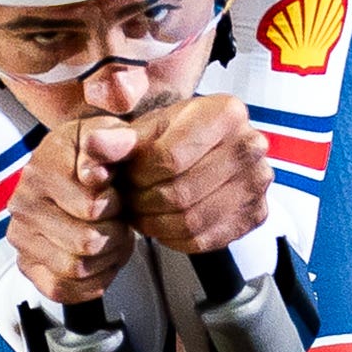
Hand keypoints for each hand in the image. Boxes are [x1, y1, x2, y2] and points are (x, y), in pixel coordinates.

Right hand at [7, 119, 138, 303]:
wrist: (82, 167)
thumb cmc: (98, 154)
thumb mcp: (112, 133)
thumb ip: (114, 140)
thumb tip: (97, 167)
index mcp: (41, 168)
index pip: (92, 207)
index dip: (117, 204)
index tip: (114, 192)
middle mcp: (23, 203)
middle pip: (86, 242)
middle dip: (114, 234)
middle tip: (116, 219)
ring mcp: (21, 236)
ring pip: (76, 268)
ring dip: (105, 259)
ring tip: (109, 237)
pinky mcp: (26, 265)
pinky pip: (61, 290)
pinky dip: (89, 282)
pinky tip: (99, 260)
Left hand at [114, 94, 270, 257]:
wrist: (208, 149)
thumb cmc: (175, 137)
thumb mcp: (143, 129)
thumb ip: (113, 139)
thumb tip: (94, 145)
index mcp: (225, 112)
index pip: (170, 158)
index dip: (138, 176)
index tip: (127, 177)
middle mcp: (249, 145)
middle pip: (181, 192)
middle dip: (144, 203)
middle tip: (131, 199)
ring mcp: (257, 182)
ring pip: (191, 220)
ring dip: (156, 224)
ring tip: (143, 212)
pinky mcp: (256, 213)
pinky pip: (205, 240)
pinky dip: (175, 238)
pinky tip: (164, 223)